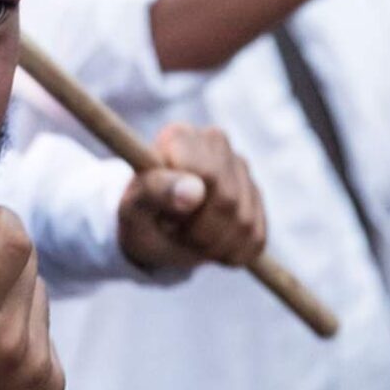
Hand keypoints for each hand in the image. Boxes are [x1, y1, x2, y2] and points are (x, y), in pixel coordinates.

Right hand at [0, 200, 63, 389]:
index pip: (14, 242)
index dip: (1, 220)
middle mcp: (12, 342)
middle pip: (28, 262)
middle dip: (0, 254)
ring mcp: (37, 366)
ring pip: (39, 294)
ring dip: (12, 291)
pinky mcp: (51, 384)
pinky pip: (44, 329)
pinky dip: (22, 326)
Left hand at [118, 122, 265, 271]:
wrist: (154, 233)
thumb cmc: (141, 216)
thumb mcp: (133, 208)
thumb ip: (156, 191)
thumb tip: (194, 190)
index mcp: (181, 136)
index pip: (206, 174)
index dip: (185, 207)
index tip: (164, 217)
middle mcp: (215, 143)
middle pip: (228, 200)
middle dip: (199, 231)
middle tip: (176, 233)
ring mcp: (240, 169)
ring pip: (244, 222)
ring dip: (213, 246)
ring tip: (189, 238)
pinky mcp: (256, 198)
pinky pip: (256, 237)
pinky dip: (231, 253)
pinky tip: (210, 243)